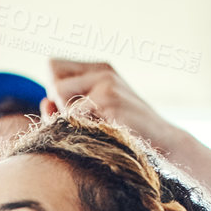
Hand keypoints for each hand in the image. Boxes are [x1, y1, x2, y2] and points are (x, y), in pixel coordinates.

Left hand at [47, 58, 181, 155]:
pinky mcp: (109, 99)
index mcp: (99, 69)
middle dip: (59, 105)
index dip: (55, 90)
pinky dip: (78, 128)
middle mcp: (102, 70)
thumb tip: (46, 104)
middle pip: (53, 80)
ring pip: (58, 94)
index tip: (72, 108)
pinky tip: (100, 133)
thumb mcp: (93, 118)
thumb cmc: (125, 135)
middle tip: (85, 121)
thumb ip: (62, 110)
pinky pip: (71, 114)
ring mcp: (106, 82)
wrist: (164, 144)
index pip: (53, 66)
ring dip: (68, 117)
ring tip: (95, 127)